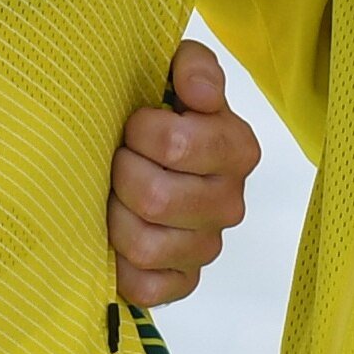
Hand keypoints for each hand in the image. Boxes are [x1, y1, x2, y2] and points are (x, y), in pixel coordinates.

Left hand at [112, 41, 260, 306]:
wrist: (142, 159)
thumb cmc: (159, 112)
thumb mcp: (174, 72)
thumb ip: (193, 66)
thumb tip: (200, 94)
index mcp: (238, 149)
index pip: (176, 145)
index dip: (141, 131)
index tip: (135, 122)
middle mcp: (231, 203)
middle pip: (155, 198)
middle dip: (121, 173)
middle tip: (119, 160)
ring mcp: (208, 247)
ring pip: (144, 244)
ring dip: (115, 216)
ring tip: (115, 196)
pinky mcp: (183, 283)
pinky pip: (145, 287)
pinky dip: (120, 264)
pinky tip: (118, 237)